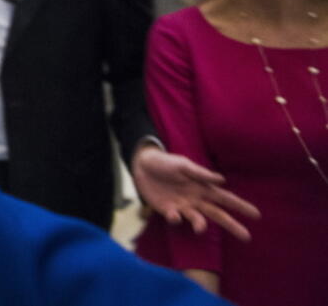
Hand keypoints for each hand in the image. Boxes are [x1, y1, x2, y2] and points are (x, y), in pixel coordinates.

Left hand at [131, 144, 259, 240]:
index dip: (240, 206)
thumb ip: (200, 174)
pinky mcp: (167, 210)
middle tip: (246, 237)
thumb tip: (222, 180)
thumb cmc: (166, 162)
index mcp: (202, 187)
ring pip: (197, 220)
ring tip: (200, 228)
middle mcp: (196, 199)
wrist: (142, 165)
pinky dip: (175, 219)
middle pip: (217, 215)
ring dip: (200, 225)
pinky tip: (173, 214)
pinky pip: (175, 219)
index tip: (257, 215)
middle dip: (232, 225)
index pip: (225, 198)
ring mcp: (182, 206)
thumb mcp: (183, 165)